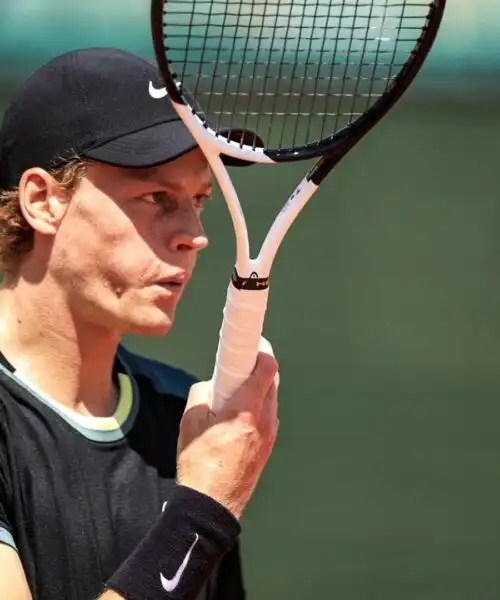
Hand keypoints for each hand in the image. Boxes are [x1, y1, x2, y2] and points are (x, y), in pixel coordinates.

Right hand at [176, 339, 278, 518]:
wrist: (211, 505)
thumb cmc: (199, 463)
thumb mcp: (190, 421)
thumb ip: (202, 393)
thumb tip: (212, 386)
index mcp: (246, 410)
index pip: (267, 368)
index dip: (262, 350)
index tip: (253, 342)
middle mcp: (264, 420)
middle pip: (272, 380)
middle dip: (259, 366)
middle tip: (241, 362)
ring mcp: (270, 435)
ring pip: (271, 398)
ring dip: (259, 387)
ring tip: (236, 390)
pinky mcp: (268, 447)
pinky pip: (268, 416)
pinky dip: (258, 406)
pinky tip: (239, 414)